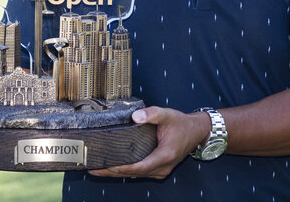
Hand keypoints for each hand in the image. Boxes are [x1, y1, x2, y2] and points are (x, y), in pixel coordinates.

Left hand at [88, 106, 209, 179]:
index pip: (140, 167)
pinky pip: (140, 173)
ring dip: (117, 173)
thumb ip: (151, 114)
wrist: (196, 131)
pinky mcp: (158, 169)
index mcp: (165, 155)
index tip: (107, 166)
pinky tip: (113, 167)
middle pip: (134, 174)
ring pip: (136, 175)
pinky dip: (126, 171)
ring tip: (98, 169)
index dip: (122, 168)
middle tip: (93, 168)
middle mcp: (162, 167)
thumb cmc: (182, 123)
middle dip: (112, 172)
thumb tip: (135, 116)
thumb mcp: (168, 114)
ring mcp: (160, 170)